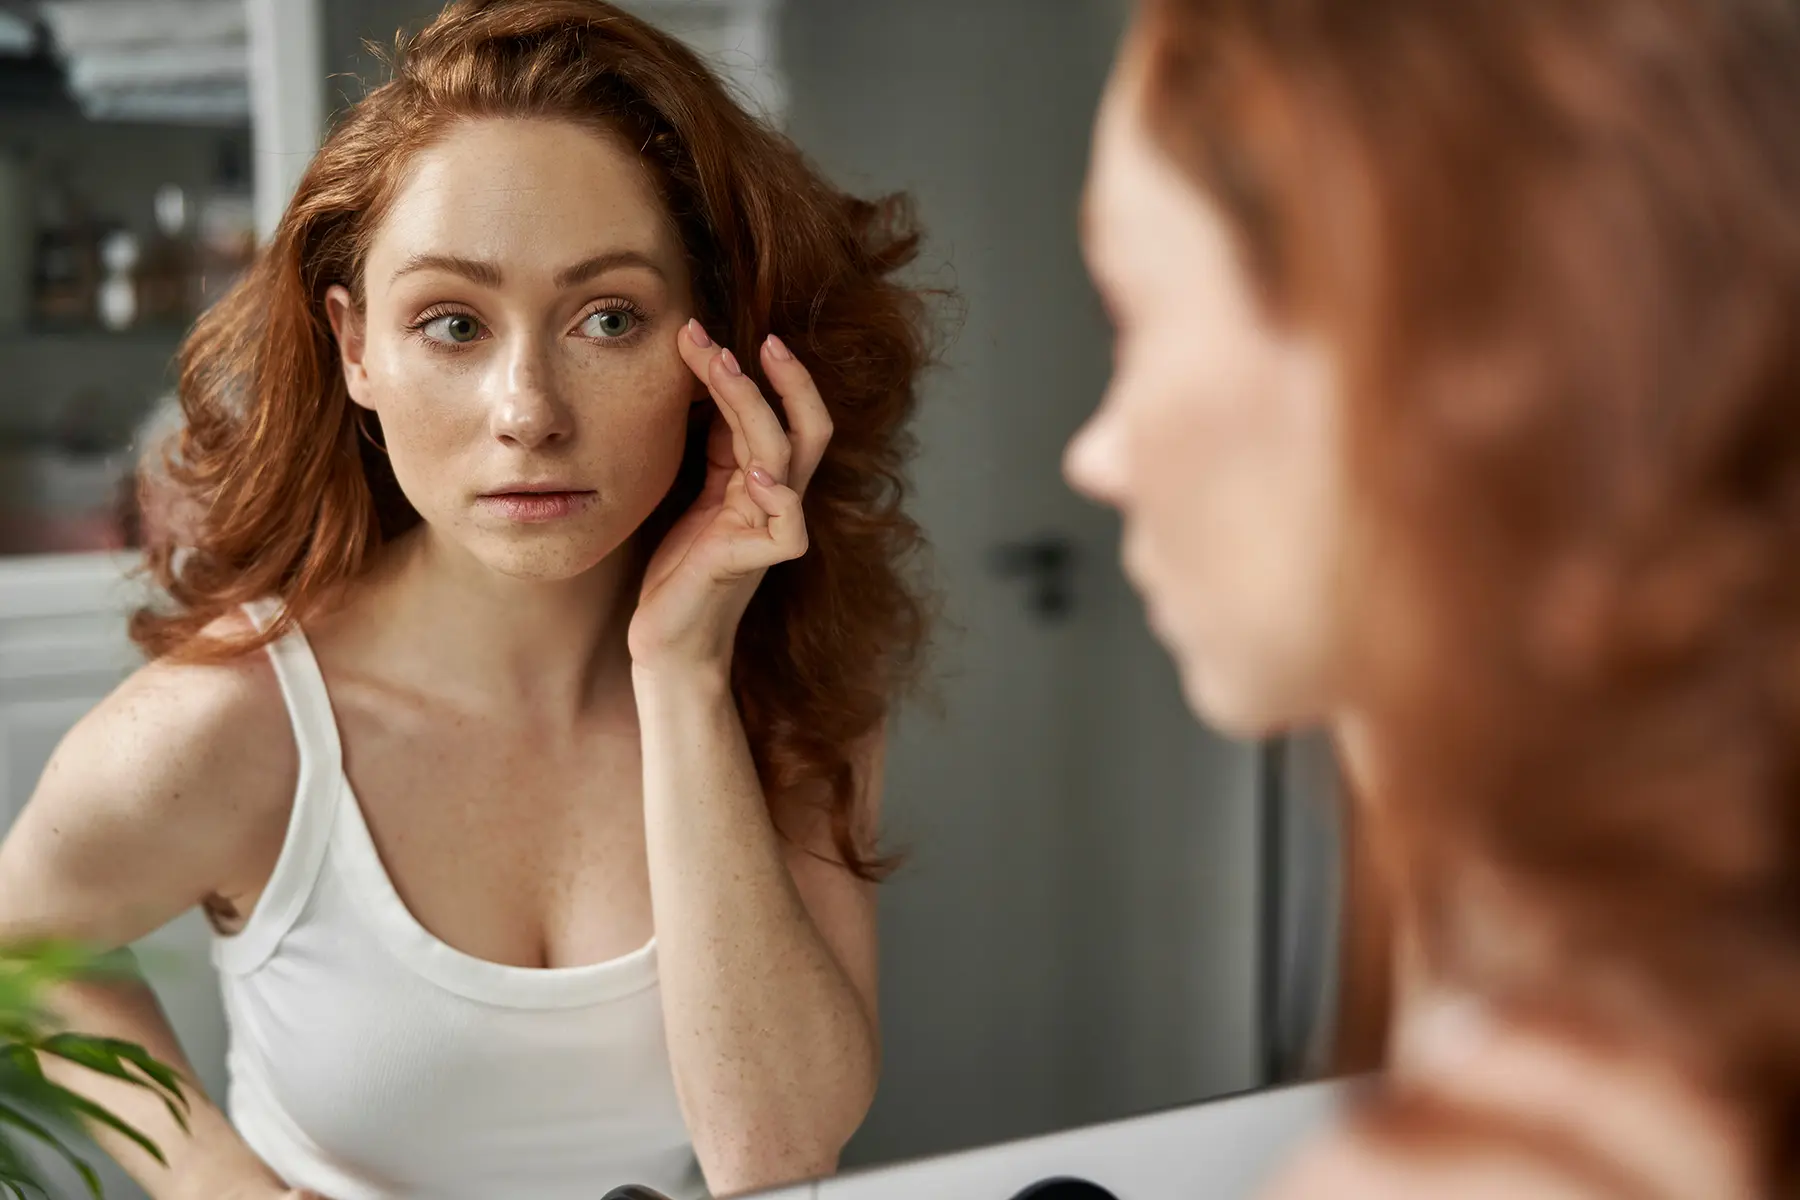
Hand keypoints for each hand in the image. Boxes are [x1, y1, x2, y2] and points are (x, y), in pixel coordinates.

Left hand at [628, 320, 831, 671]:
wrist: (667, 638)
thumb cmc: (678, 568)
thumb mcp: (694, 491)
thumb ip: (713, 445)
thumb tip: (708, 377)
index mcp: (762, 481)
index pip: (781, 414)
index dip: (758, 372)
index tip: (711, 334)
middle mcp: (775, 500)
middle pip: (808, 428)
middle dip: (788, 379)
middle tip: (758, 338)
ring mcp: (770, 530)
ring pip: (786, 458)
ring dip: (755, 406)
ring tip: (723, 367)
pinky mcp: (756, 563)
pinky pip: (788, 526)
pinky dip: (777, 494)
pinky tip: (753, 470)